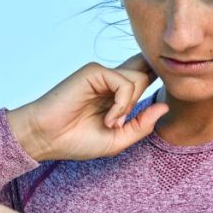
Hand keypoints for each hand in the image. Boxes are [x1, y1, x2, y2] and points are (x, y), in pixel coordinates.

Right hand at [8, 53, 169, 161]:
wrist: (47, 138)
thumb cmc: (76, 141)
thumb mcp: (118, 140)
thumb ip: (142, 125)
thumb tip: (165, 106)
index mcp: (117, 94)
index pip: (147, 77)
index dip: (158, 84)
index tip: (154, 103)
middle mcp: (112, 80)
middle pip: (148, 71)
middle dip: (146, 95)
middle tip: (124, 121)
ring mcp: (103, 74)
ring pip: (139, 78)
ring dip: (130, 106)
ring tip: (112, 123)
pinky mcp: (94, 71)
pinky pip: (124, 82)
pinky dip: (122, 104)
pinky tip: (109, 119)